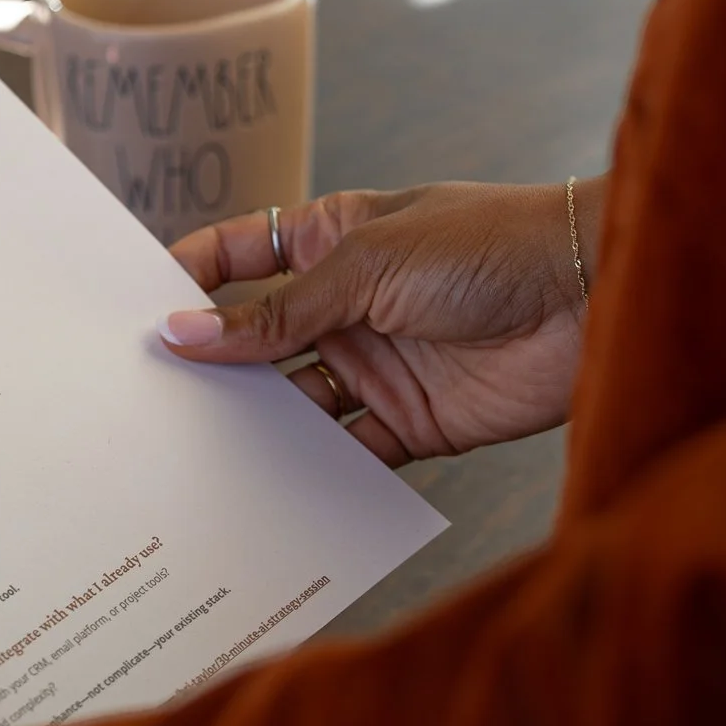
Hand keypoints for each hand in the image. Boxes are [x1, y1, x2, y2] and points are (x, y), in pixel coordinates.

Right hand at [160, 179, 598, 464]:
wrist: (595, 300)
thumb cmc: (488, 247)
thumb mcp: (366, 267)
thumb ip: (275, 313)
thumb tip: (183, 334)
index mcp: (330, 239)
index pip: (237, 256)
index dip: (186, 280)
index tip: (130, 314)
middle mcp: (346, 303)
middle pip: (256, 339)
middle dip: (208, 365)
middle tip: (143, 398)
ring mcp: (377, 364)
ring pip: (293, 401)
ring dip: (253, 423)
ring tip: (192, 451)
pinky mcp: (411, 421)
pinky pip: (346, 452)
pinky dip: (312, 470)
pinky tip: (267, 486)